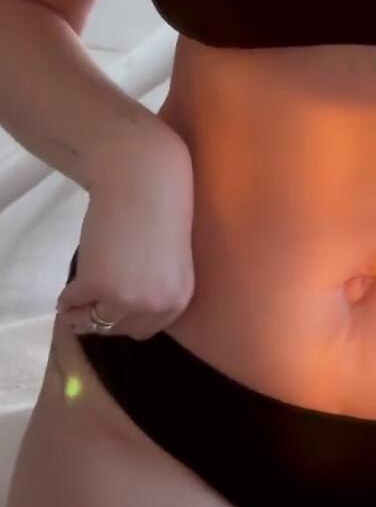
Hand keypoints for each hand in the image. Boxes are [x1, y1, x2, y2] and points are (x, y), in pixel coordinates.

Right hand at [57, 128, 196, 341]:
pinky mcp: (96, 284)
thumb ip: (153, 289)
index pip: (146, 329)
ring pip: (94, 321)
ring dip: (82, 312)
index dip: (125, 319)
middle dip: (103, 318)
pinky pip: (72, 302)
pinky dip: (67, 296)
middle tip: (89, 302)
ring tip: (78, 294)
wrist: (142, 177)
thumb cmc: (158, 209)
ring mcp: (126, 298)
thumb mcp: (168, 260)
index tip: (109, 309)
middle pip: (119, 329)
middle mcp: (156, 305)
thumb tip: (121, 314)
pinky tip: (72, 282)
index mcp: (179, 299)